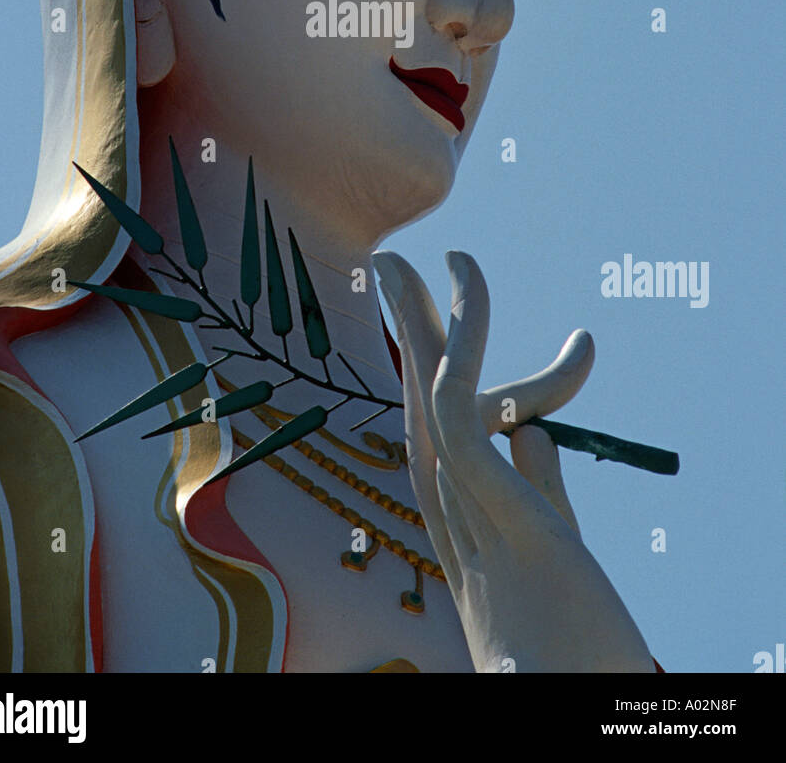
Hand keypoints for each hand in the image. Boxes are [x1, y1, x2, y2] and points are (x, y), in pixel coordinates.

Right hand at [372, 249, 655, 673]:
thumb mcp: (550, 541)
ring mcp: (464, 502)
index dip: (448, 355)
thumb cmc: (570, 643)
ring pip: (429, 384)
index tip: (456, 306)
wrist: (566, 699)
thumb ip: (541, 485)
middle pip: (416, 391)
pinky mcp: (494, 501)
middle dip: (404, 325)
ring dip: (418, 314)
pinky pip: (466, 399)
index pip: (443, 417)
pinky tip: (465, 282)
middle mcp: (450, 504)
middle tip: (387, 264)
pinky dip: (465, 333)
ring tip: (410, 257)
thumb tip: (531, 433)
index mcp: (462, 511)